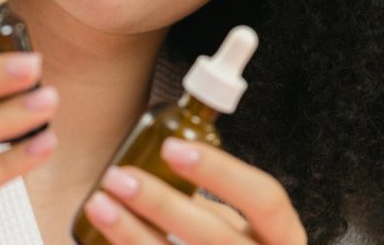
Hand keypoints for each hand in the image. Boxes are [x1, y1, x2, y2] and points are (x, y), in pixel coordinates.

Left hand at [83, 137, 305, 244]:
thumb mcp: (236, 224)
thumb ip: (216, 195)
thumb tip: (162, 147)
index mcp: (283, 237)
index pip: (265, 198)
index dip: (220, 171)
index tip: (171, 147)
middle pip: (214, 235)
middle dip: (161, 203)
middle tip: (118, 175)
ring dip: (132, 233)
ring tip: (99, 203)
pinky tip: (102, 236)